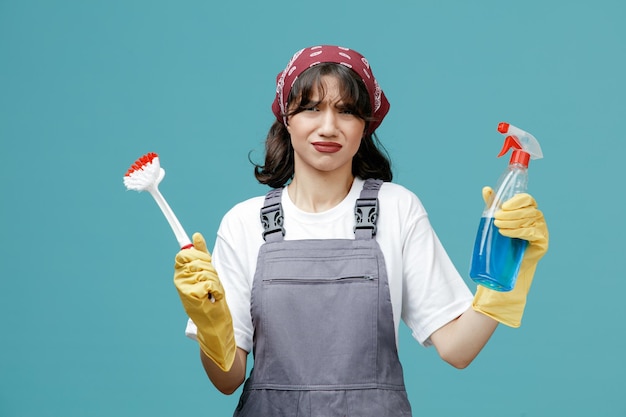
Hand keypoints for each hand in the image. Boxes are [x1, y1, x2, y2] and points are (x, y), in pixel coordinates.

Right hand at [174, 232, 235, 370]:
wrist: (215, 327)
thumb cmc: (212, 300)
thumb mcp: (208, 273)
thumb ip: (202, 254)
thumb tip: (196, 235)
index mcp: (181, 274)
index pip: (185, 253)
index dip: (198, 254)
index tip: (205, 261)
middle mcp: (179, 280)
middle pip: (198, 260)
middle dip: (211, 270)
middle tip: (211, 285)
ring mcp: (183, 288)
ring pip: (206, 271)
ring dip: (215, 282)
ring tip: (212, 294)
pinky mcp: (191, 296)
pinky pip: (210, 282)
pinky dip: (217, 290)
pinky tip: (213, 299)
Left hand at [472, 187, 548, 326]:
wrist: (508, 264)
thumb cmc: (503, 239)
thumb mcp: (497, 220)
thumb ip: (493, 204)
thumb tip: (486, 189)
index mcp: (528, 209)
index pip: (527, 199)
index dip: (516, 201)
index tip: (503, 205)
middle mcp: (537, 218)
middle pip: (527, 210)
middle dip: (510, 214)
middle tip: (495, 220)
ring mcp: (542, 229)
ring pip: (529, 220)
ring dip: (512, 222)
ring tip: (497, 227)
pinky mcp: (542, 241)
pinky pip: (531, 233)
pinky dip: (518, 231)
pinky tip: (505, 233)